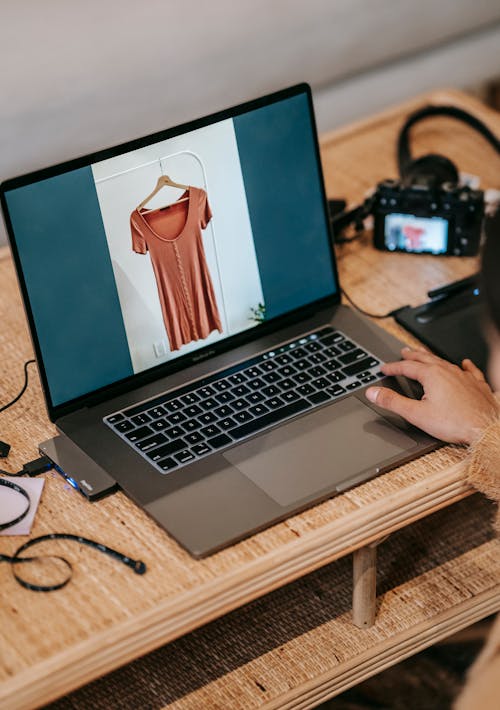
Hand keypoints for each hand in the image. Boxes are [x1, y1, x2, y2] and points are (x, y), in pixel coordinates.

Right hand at [365, 348, 499, 444]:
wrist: (485, 429)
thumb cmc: (455, 423)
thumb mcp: (416, 414)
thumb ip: (392, 402)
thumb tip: (373, 393)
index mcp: (432, 376)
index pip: (407, 367)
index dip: (393, 367)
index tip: (385, 368)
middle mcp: (448, 371)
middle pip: (425, 359)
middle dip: (412, 355)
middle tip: (404, 352)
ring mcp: (464, 377)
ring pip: (444, 362)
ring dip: (432, 358)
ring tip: (426, 356)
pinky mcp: (477, 385)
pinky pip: (469, 369)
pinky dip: (464, 365)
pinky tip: (465, 363)